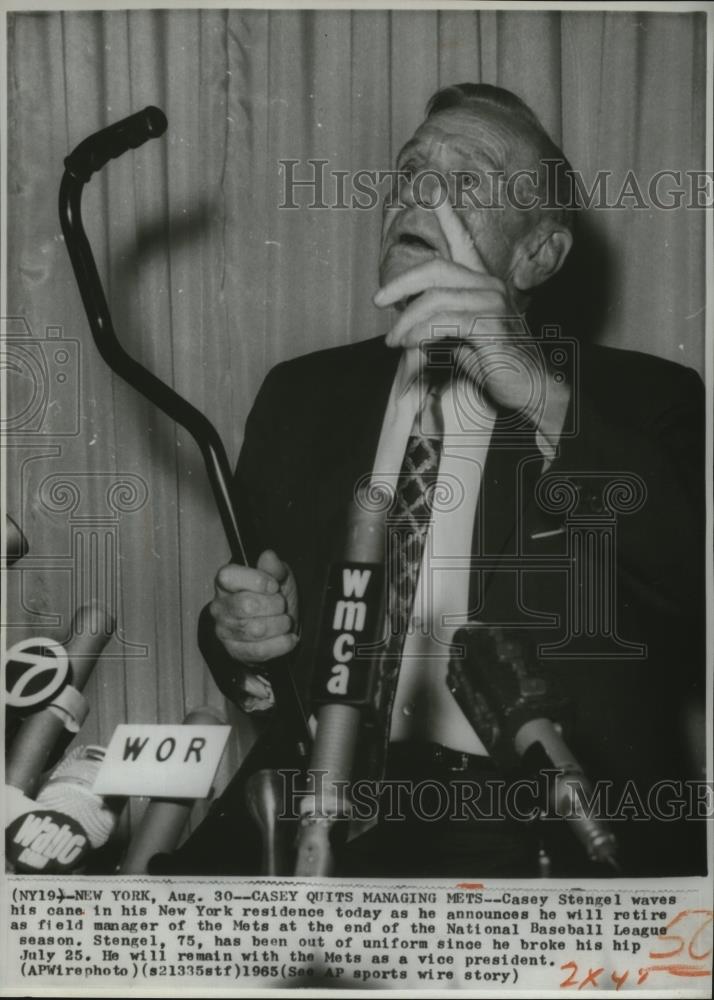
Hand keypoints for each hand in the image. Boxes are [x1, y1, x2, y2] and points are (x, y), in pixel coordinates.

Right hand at [210, 550, 298, 709]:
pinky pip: (259, 651)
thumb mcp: (280, 578)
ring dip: (280, 625)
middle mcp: (220, 606)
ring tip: (285, 621)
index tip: (274, 586)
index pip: (228, 576)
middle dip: (274, 605)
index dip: (256, 580)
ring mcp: (225, 630)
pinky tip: (288, 637)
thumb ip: (274, 567)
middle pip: (246, 605)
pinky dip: (280, 644)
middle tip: (281, 605)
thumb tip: (268, 557)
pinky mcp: (235, 651)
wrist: (278, 630)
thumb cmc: (274, 601)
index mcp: (227, 583)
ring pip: (255, 630)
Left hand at [374, 195, 568, 433]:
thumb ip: (440, 322)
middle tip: (379, 301)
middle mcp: (489, 285)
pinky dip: (421, 333)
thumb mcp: (462, 337)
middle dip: (402, 282)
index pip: (462, 241)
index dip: (448, 213)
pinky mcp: (492, 325)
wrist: (528, 387)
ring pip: (436, 299)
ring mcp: (493, 303)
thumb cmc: (495, 363)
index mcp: (482, 283)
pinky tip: (410, 346)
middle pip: (436, 269)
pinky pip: (446, 321)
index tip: (432, 186)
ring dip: (407, 321)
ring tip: (394, 341)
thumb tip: (407, 323)